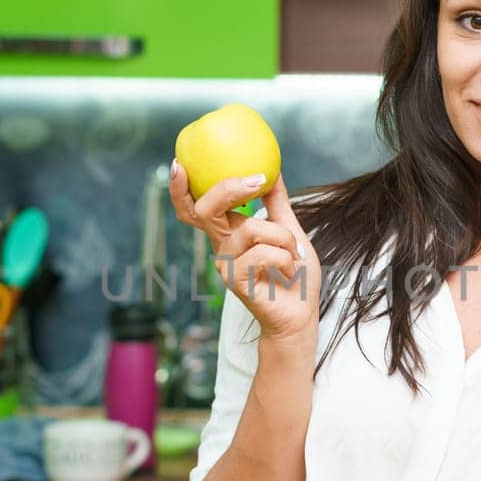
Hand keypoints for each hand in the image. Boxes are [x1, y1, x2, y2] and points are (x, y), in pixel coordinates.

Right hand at [168, 163, 320, 343]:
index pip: (195, 209)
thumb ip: (277, 204)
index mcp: (230, 234)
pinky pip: (263, 253)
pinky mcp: (235, 281)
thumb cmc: (295, 277)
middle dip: (227, 189)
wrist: (300, 315)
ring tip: (295, 255)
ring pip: (252, 229)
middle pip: (205, 209)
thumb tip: (274, 171)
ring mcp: (225, 265)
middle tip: (256, 180)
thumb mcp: (290, 232)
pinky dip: (286, 258)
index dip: (180, 189)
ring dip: (284, 238)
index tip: (180, 164)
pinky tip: (290, 273)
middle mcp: (222, 247)